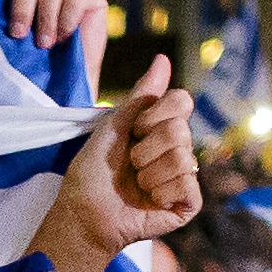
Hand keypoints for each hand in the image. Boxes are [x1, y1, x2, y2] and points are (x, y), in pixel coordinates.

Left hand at [31, 58, 200, 271]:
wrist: (84, 213)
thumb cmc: (93, 172)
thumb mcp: (113, 126)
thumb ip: (141, 95)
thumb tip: (163, 59)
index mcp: (163, 128)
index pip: (182, 101)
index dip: (153, 116)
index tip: (133, 131)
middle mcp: (179, 149)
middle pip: (180, 130)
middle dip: (145, 148)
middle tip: (130, 164)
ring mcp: (185, 176)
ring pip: (182, 158)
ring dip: (148, 173)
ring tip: (136, 184)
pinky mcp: (188, 203)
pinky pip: (186, 184)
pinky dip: (160, 192)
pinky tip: (150, 201)